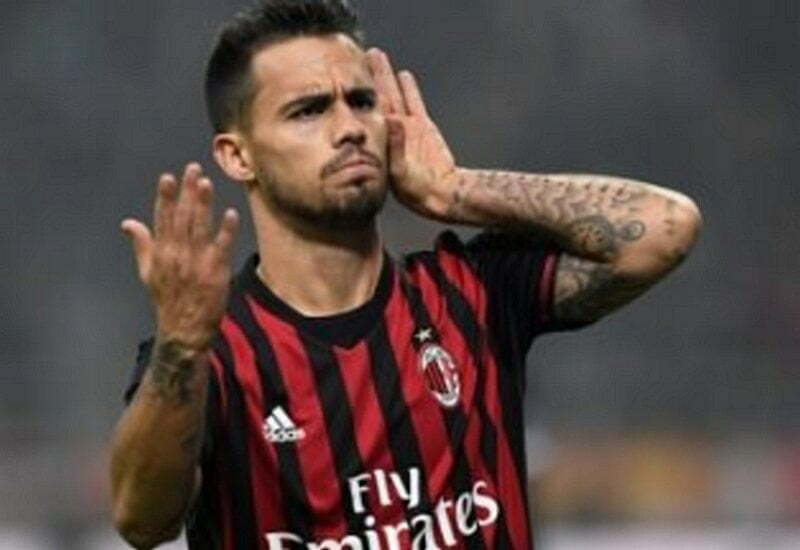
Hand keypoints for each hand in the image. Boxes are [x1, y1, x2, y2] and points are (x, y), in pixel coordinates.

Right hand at [121, 163, 238, 349]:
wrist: (183, 329)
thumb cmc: (167, 299)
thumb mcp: (147, 272)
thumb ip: (141, 244)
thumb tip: (127, 223)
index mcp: (161, 253)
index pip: (162, 219)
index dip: (166, 197)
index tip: (168, 177)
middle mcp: (177, 254)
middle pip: (183, 217)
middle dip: (187, 192)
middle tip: (193, 168)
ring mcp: (197, 262)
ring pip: (200, 227)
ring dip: (203, 204)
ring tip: (206, 183)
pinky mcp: (216, 271)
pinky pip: (222, 247)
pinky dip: (226, 230)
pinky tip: (230, 213)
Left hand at [368, 49, 458, 220]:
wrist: (441, 193)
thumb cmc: (418, 190)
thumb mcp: (402, 171)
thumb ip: (397, 145)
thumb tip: (391, 119)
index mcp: (381, 141)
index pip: (366, 111)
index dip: (356, 93)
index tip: (347, 75)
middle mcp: (391, 132)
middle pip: (378, 97)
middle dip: (370, 76)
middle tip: (361, 54)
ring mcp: (408, 128)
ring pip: (395, 95)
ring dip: (386, 76)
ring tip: (377, 56)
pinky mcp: (424, 128)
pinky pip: (414, 102)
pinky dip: (409, 89)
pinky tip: (403, 74)